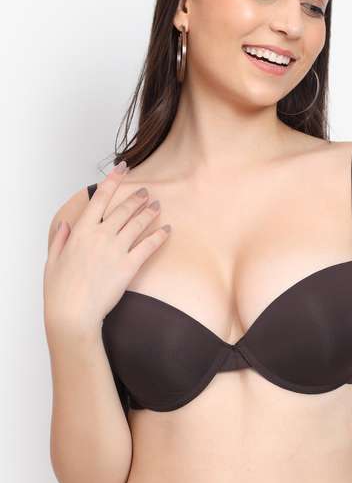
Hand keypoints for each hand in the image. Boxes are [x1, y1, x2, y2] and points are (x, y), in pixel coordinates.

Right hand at [43, 162, 170, 336]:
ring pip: (137, 223)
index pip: (100, 198)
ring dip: (149, 212)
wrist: (73, 313)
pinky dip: (160, 236)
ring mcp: (116, 250)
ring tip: (157, 205)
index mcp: (80, 231)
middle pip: (123, 209)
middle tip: (146, 191)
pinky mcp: (129, 266)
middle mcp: (100, 236)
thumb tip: (67, 225)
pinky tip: (168, 230)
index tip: (122, 168)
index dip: (112, 181)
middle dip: (136, 197)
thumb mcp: (53, 260)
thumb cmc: (60, 290)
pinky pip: (149, 246)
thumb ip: (60, 239)